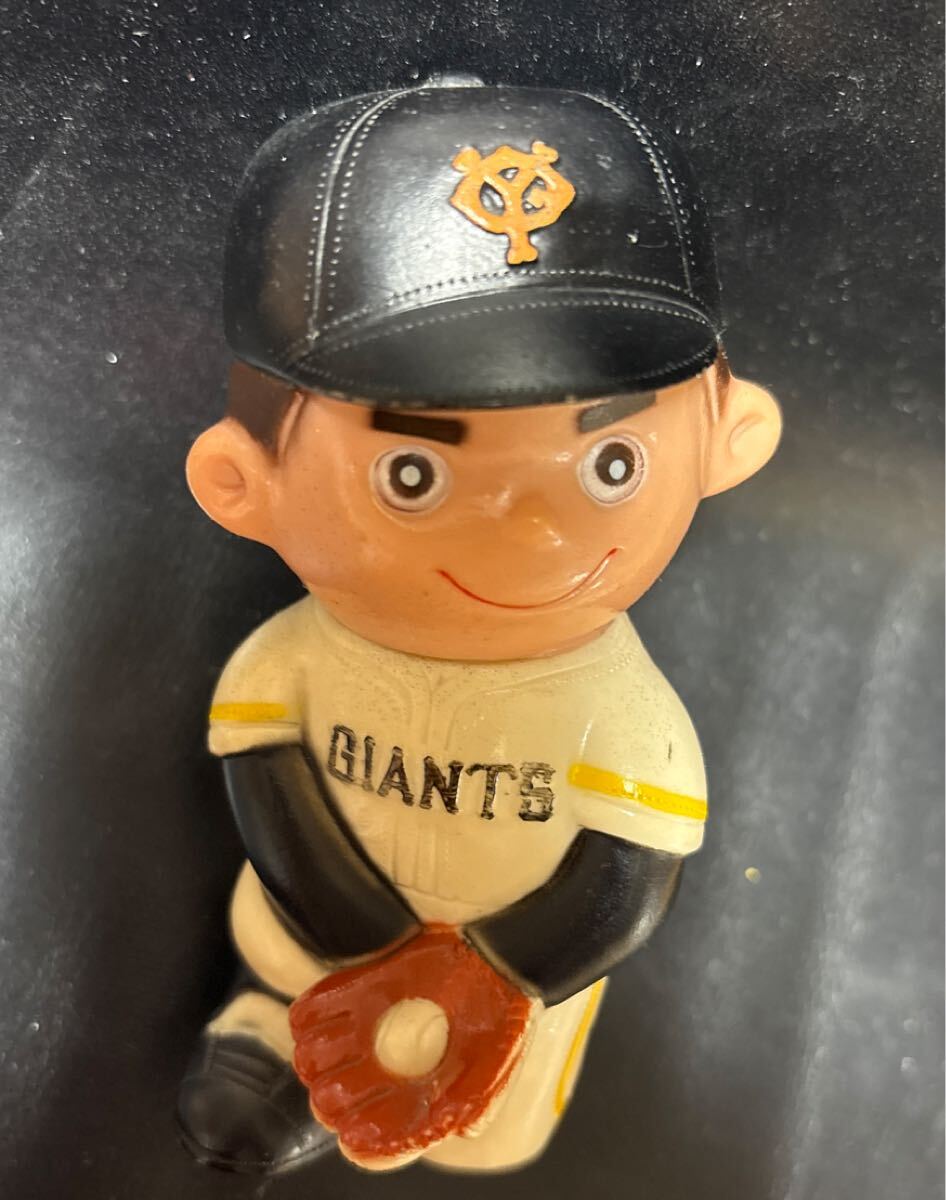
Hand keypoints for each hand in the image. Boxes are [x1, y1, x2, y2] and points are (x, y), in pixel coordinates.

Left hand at [289, 924, 531, 1163]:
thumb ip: (468, 1104)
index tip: (356, 1134)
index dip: (360, 1139)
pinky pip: (314, 1008)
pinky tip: (315, 1018)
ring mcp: (366, 1029)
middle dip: (331, 1099)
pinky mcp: (358, 990)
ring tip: (329, 1050)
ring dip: (313, 1059)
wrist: (496, 961)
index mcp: (412, 1099)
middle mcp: (383, 1068)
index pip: (373, 1138)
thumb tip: (445, 1130)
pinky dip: (308, 1015)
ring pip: (313, 1059)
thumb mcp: (491, 1069)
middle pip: (332, 1101)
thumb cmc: (499, 1019)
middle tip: (341, 1086)